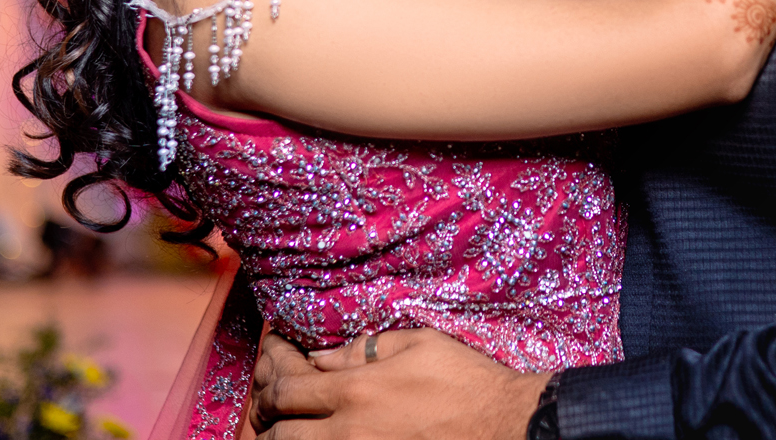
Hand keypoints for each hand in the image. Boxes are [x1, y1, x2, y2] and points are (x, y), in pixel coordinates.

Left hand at [251, 329, 547, 439]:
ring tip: (291, 429)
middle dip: (270, 423)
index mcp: (356, 390)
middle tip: (272, 412)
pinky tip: (325, 439)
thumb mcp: (418, 344)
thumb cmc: (465, 381)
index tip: (277, 372)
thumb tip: (323, 359)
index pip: (289, 391)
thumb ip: (366, 349)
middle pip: (283, 435)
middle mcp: (350, 431)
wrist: (505, 425)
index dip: (273, 382)